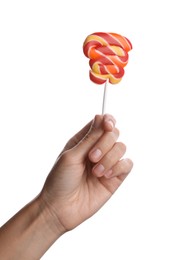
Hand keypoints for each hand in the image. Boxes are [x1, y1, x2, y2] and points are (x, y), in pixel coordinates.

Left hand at [40, 114, 132, 231]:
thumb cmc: (60, 180)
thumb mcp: (72, 155)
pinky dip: (118, 167)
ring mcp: (107, 163)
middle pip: (114, 133)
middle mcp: (97, 149)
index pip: (102, 123)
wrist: (60, 208)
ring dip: (110, 158)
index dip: (108, 121)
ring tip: (96, 172)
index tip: (107, 126)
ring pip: (121, 147)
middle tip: (91, 158)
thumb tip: (101, 116)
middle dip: (105, 143)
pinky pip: (127, 164)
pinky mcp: (115, 177)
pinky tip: (106, 176)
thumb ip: (89, 138)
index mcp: (84, 141)